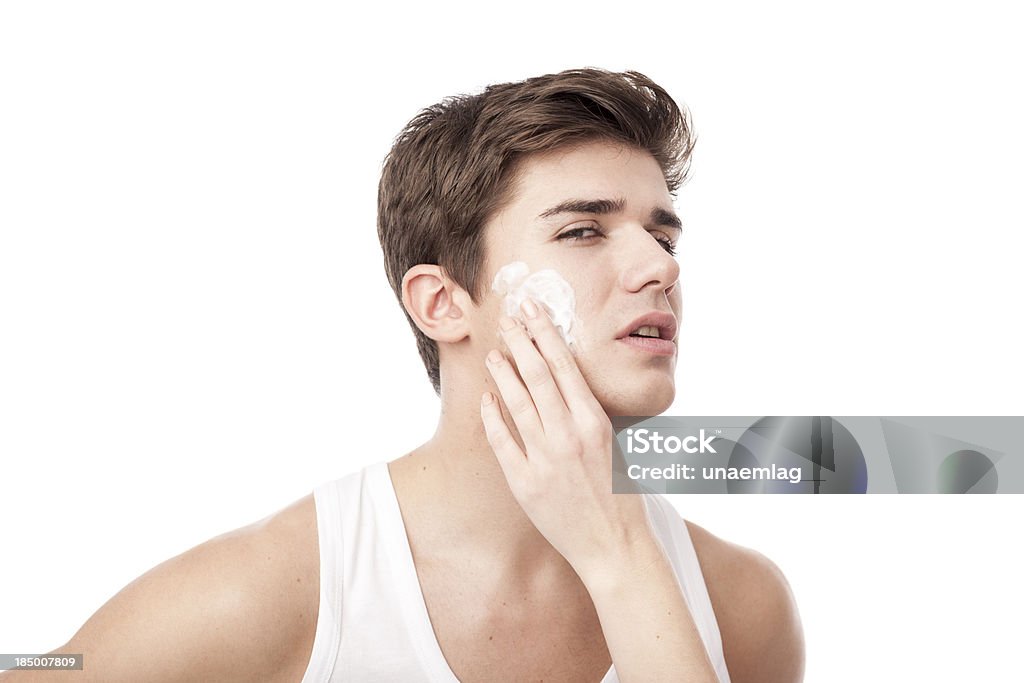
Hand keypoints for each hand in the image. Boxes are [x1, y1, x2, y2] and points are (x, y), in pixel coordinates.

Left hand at [479, 297, 653, 581]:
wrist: (615, 546)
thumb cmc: (621, 495)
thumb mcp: (616, 445)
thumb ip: (592, 414)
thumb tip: (570, 383)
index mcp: (596, 422)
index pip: (565, 364)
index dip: (545, 333)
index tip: (533, 309)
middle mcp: (570, 435)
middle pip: (538, 374)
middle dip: (520, 340)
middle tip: (508, 316)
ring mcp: (545, 459)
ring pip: (516, 402)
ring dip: (503, 371)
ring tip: (494, 351)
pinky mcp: (525, 483)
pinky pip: (502, 440)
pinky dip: (492, 415)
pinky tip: (486, 398)